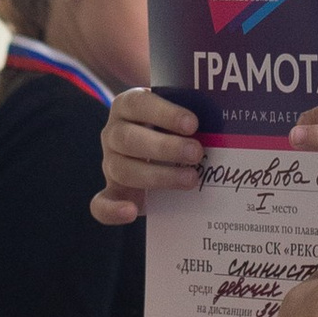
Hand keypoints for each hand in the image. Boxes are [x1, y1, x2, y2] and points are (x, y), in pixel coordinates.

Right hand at [94, 88, 201, 223]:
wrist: (160, 149)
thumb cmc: (174, 126)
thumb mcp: (178, 111)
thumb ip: (187, 108)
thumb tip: (217, 109)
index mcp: (128, 105)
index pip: (139, 104)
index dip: (164, 114)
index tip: (193, 124)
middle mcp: (114, 133)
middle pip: (129, 139)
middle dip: (165, 147)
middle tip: (197, 153)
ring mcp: (110, 163)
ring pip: (123, 170)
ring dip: (158, 176)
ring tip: (190, 178)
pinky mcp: (113, 191)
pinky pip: (101, 204)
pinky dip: (112, 210)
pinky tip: (131, 212)